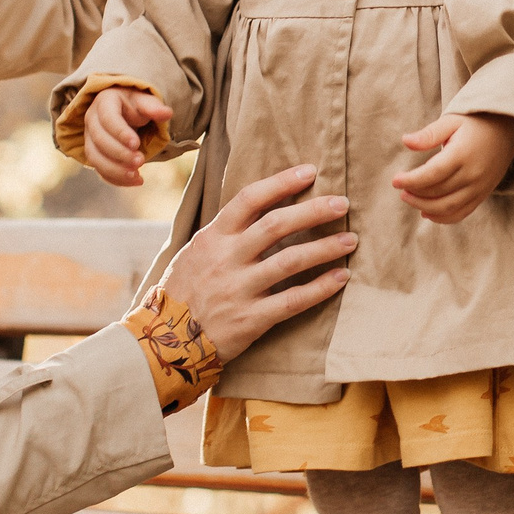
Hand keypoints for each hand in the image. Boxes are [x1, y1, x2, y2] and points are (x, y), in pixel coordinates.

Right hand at [81, 87, 171, 187]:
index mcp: (104, 102)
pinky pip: (100, 170)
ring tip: (136, 175)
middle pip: (99, 140)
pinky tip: (135, 181)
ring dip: (114, 170)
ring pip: (95, 157)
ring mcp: (90, 138)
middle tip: (140, 161)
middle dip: (119, 153)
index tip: (136, 144)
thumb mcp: (145, 101)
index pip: (108, 118)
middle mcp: (92, 120)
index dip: (120, 132)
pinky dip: (116, 179)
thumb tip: (167, 113)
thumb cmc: (135, 105)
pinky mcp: (94, 154)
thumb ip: (154, 108)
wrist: (125, 111)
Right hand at [153, 164, 355, 361]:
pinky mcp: (250, 319)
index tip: (311, 171)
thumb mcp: (196, 252)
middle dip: (313, 210)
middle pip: (276, 225)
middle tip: (342, 203)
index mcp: (213, 237)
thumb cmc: (184, 291)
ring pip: (290, 261)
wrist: (163, 341)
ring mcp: (238, 289)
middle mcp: (226, 258)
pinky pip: (292, 300)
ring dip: (324, 248)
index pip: (250, 199)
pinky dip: (320, 288)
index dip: (282, 182)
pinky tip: (341, 278)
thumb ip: (227, 232)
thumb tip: (263, 205)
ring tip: (350, 240)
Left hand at [394, 113, 513, 223]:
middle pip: (438, 193)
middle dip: (415, 194)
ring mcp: (480, 187)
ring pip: (448, 207)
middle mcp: (473, 174)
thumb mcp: (452, 120)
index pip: (432, 174)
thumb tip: (406, 141)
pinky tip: (427, 212)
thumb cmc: (476, 122)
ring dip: (425, 207)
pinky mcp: (483, 194)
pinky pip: (462, 213)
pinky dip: (443, 217)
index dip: (411, 180)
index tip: (395, 180)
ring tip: (409, 199)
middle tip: (401, 189)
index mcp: (462, 154)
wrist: (508, 129)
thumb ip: (429, 134)